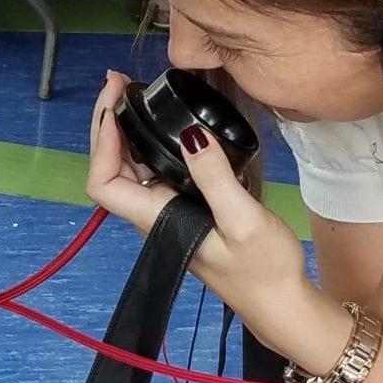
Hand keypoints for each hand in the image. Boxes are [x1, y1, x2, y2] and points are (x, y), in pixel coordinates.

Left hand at [87, 71, 307, 327]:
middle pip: (110, 168)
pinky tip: (163, 122)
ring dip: (125, 130)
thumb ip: (216, 178)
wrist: (280, 302)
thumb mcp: (244, 221)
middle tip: (119, 81)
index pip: (104, 183)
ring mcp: (166, 212)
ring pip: (129, 168)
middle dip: (107, 123)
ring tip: (133, 93)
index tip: (116, 106)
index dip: (102, 142)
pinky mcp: (183, 208)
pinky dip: (149, 141)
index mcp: (156, 219)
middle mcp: (152, 215)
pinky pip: (154, 170)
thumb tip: (191, 134)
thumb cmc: (264, 269)